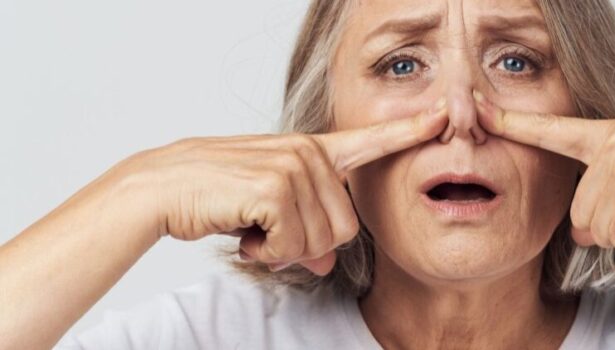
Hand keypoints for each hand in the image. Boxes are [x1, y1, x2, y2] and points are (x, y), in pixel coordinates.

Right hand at [116, 100, 447, 273]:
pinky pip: (294, 244)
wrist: (161, 189)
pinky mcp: (276, 186)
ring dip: (284, 250)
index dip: (407, 132)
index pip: (367, 141)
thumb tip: (328, 262)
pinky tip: (246, 236)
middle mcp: (308, 153)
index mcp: (311, 151)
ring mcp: (294, 166)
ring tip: (253, 230)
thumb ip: (307, 231)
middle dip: (308, 245)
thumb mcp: (269, 215)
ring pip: (321, 240)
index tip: (440, 119)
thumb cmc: (215, 195)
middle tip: (269, 236)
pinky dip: (269, 253)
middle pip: (345, 228)